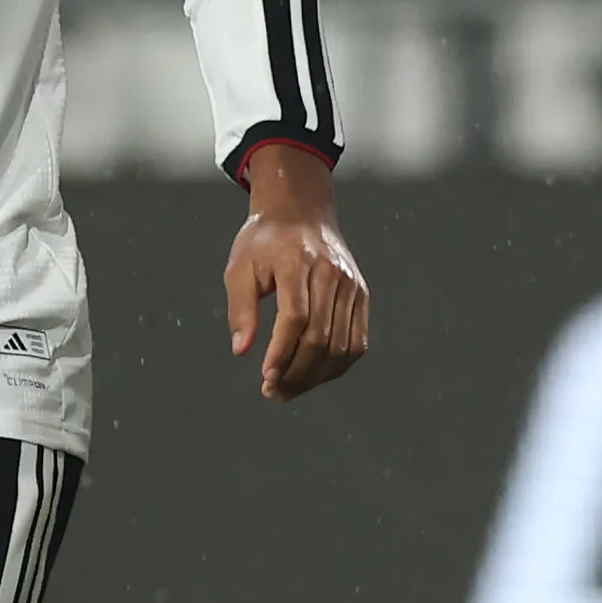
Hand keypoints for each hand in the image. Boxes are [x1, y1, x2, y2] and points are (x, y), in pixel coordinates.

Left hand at [223, 145, 369, 401]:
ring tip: (290, 389)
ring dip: (316, 376)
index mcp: (298, 262)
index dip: (281, 353)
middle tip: (273, 391)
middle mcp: (331, 273)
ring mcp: (351, 284)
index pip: (295, 318)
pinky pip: (357, 341)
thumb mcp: (240, 266)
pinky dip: (338, 365)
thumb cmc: (265, 241)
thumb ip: (240, 308)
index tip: (265, 378)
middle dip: (296, 372)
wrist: (301, 211)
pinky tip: (315, 376)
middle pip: (320, 336)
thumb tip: (241, 350)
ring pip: (342, 345)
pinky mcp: (361, 294)